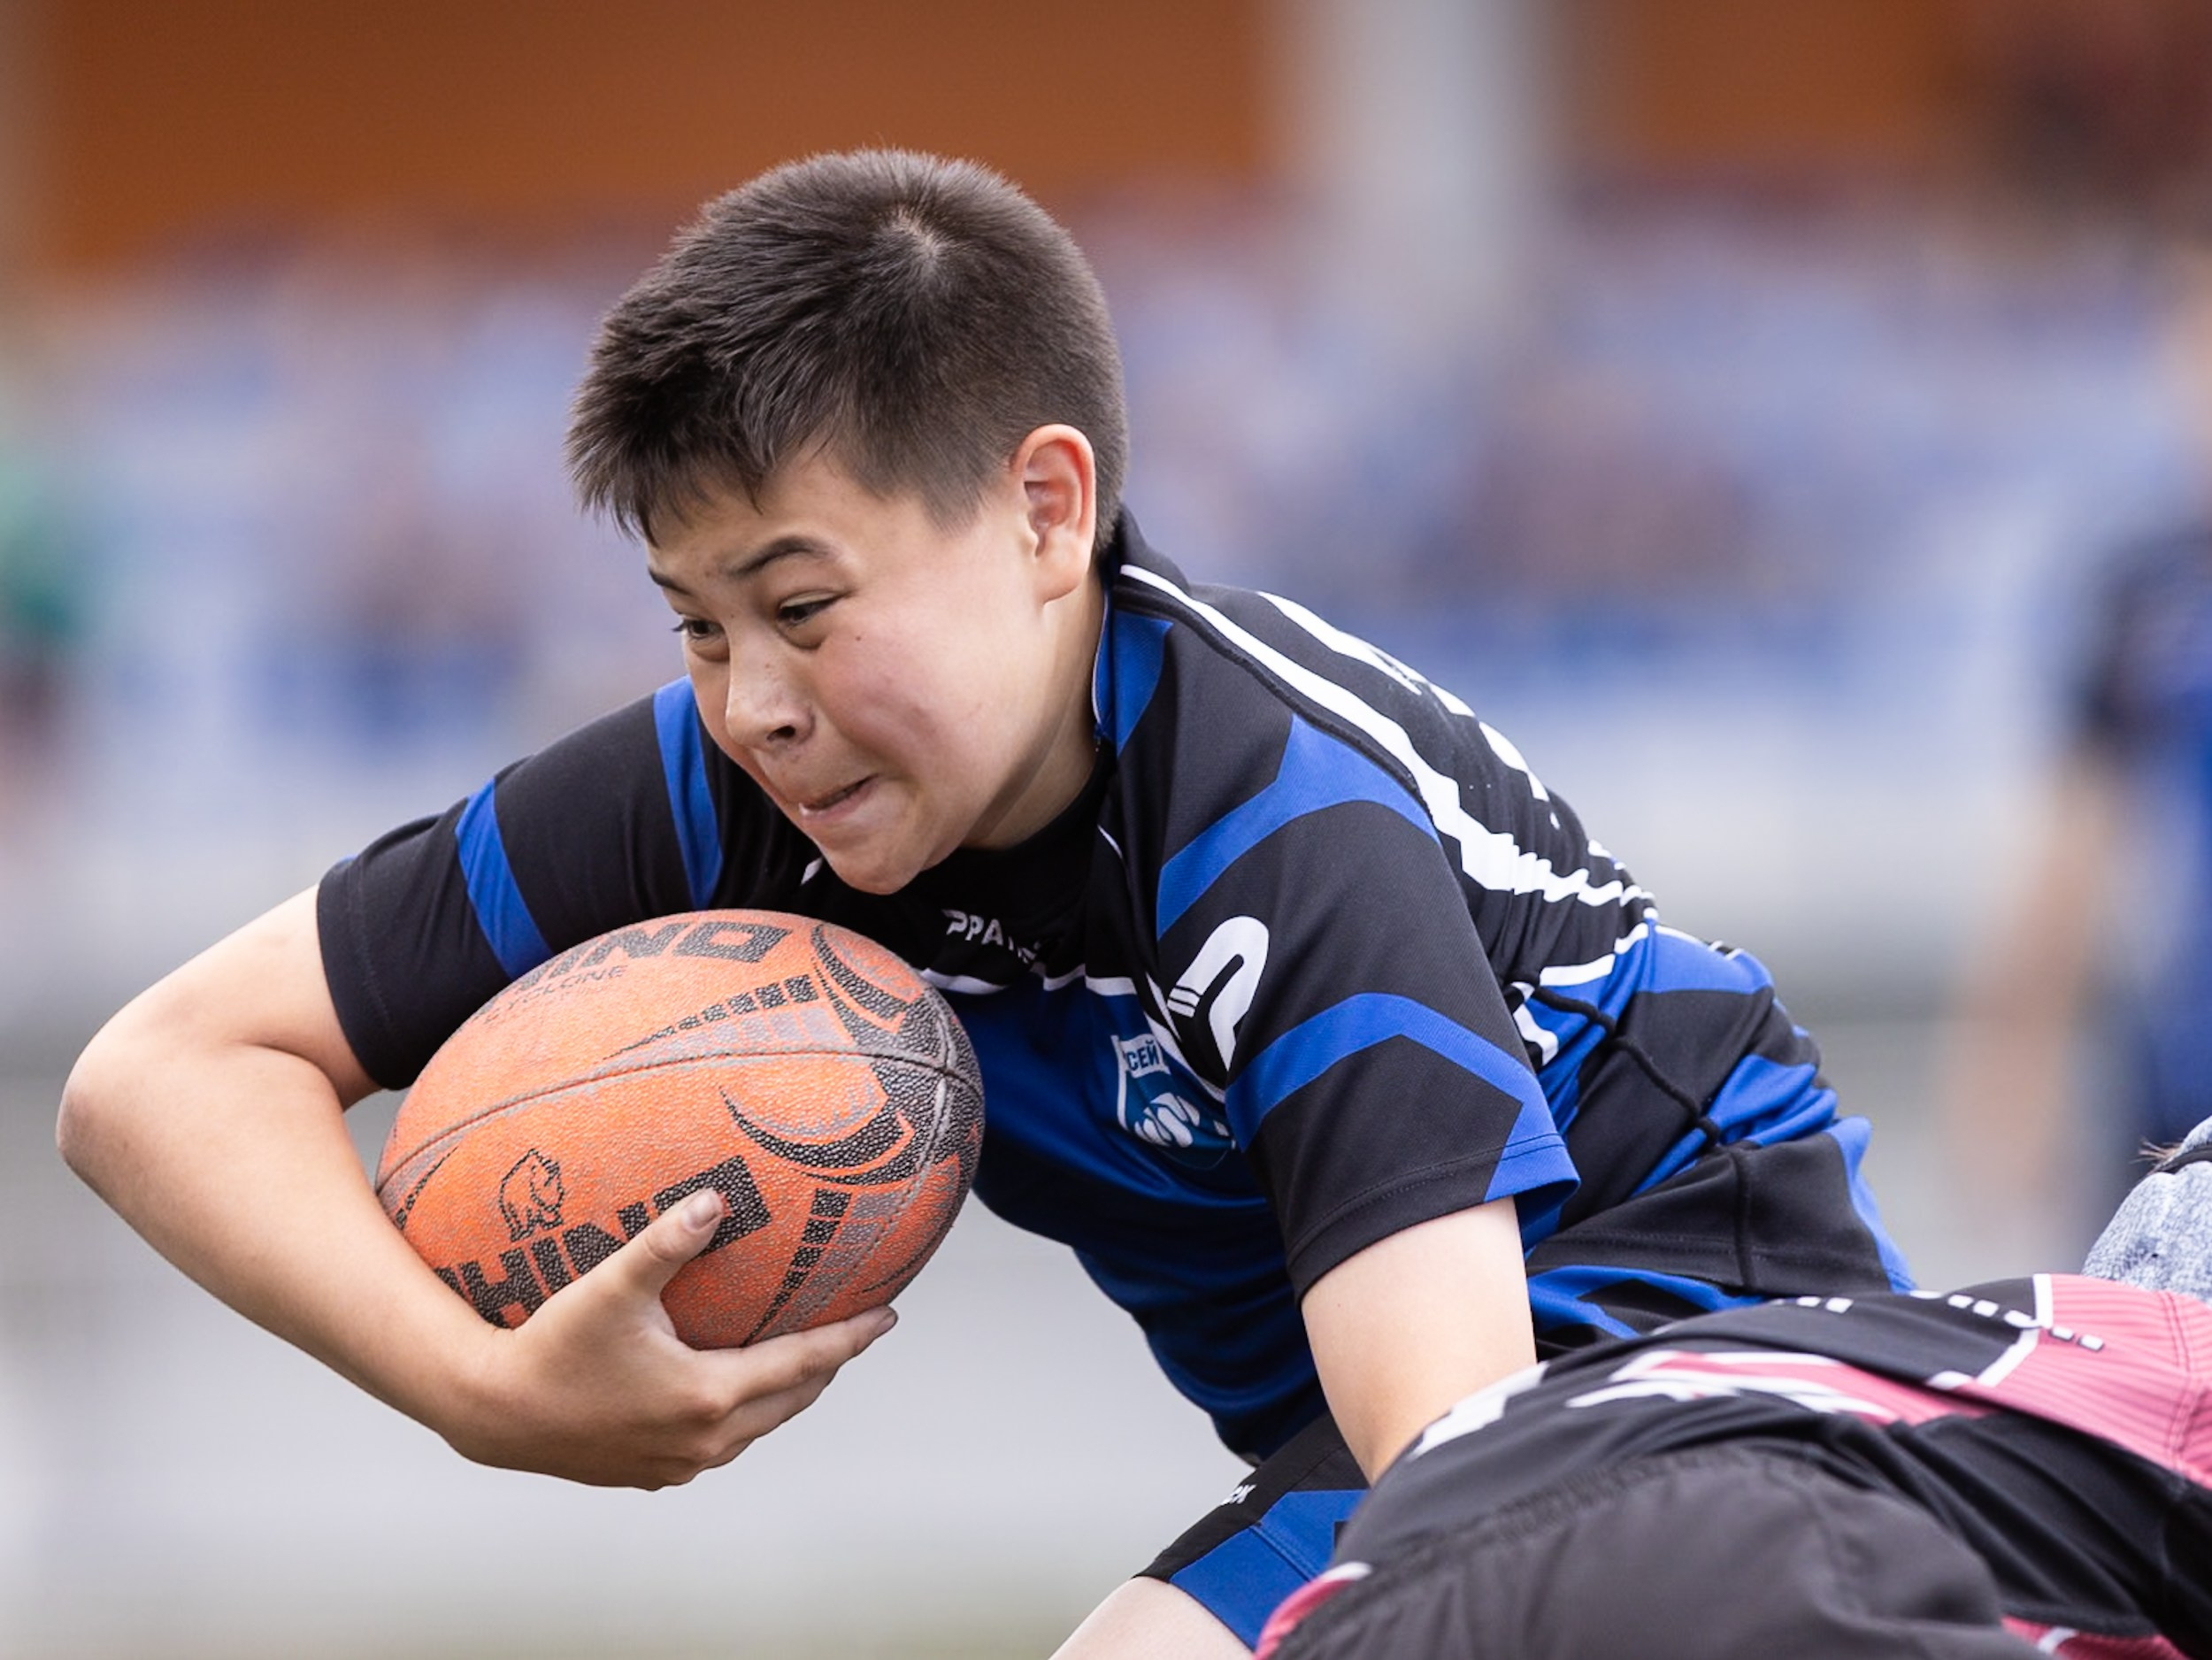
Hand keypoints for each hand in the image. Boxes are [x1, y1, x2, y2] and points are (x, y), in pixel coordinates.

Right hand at [439, 1189, 895, 1487]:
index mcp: (709, 1396)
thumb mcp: (613, 1286)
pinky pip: (720, 1444)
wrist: (494, 1413)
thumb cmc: (553, 1345)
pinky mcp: (654, 1474)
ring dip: (787, 1393)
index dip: (851, 1337)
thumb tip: (716, 1199)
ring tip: (805, 1358)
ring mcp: (680, 1464)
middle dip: (828, 1365)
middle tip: (855, 1330)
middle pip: (792, 1400)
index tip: (890, 1315)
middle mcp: (705, 1440)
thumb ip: (667, 1242)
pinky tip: (734, 1393)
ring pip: (758, 1427)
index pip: (805, 1362)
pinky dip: (744, 1417)